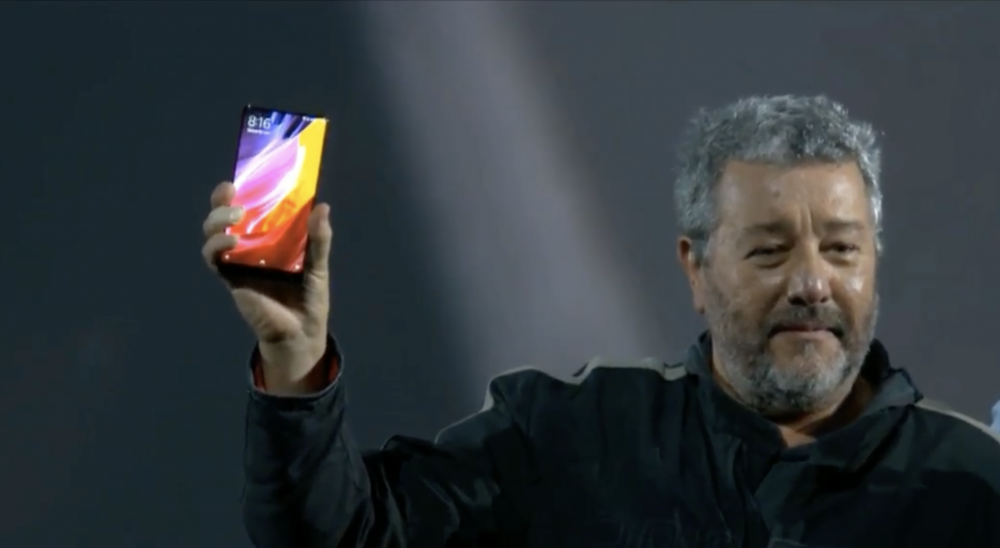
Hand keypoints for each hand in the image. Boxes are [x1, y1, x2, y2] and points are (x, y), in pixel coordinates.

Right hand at [201, 181, 333, 394]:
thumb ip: (319, 239)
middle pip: (225, 217)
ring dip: (217, 221)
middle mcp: (251, 246)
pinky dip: (216, 247)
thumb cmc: (309, 297)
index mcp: (271, 238)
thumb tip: (322, 206)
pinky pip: (214, 259)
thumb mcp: (318, 264)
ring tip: (235, 217)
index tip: (243, 177)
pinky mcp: (230, 278)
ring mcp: (238, 261)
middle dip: (221, 202)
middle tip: (231, 192)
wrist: (301, 332)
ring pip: (213, 234)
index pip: (251, 208)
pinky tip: (229, 241)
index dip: (243, 191)